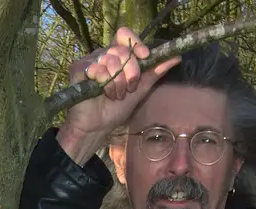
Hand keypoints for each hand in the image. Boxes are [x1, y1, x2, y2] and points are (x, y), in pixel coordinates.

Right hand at [57, 26, 179, 163]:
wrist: (97, 127)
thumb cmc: (115, 109)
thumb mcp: (140, 89)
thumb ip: (155, 72)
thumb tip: (177, 57)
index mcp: (116, 56)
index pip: (125, 35)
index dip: (135, 42)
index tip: (145, 56)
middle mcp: (102, 55)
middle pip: (121, 49)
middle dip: (130, 70)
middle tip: (129, 88)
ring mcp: (90, 61)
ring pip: (110, 59)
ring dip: (117, 81)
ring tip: (115, 95)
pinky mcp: (78, 70)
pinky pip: (96, 67)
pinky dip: (104, 82)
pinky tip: (101, 93)